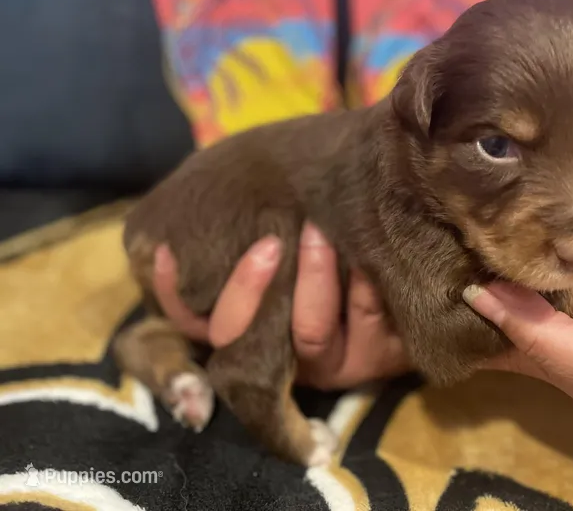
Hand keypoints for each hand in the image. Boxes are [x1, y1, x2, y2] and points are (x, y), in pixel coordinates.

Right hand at [153, 223, 410, 390]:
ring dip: (314, 277)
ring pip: (308, 332)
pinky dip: (364, 285)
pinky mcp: (371, 362)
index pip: (184, 327)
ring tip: (319, 228)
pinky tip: (367, 255)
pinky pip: (365, 323)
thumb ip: (233, 238)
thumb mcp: (272, 236)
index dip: (172, 297)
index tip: (163, 252)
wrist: (391, 259)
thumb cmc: (317, 241)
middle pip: (238, 336)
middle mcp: (274, 355)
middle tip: (267, 239)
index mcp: (239, 331)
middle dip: (248, 285)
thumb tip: (176, 225)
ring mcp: (324, 366)